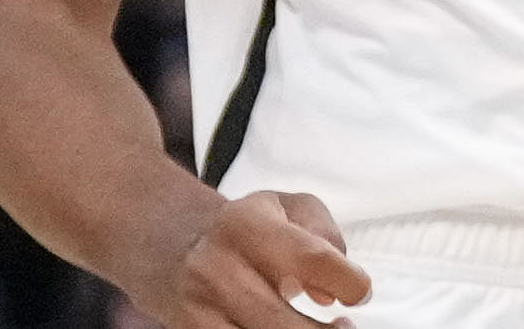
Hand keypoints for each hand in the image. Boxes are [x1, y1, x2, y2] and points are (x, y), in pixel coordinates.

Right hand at [139, 191, 367, 327]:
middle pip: (278, 318)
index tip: (360, 291)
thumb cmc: (239, 227)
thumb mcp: (285, 206)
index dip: (346, 280)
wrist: (163, 241)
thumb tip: (333, 286)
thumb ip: (322, 232)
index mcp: (246, 224)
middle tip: (344, 327)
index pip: (309, 258)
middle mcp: (216, 268)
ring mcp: (196, 308)